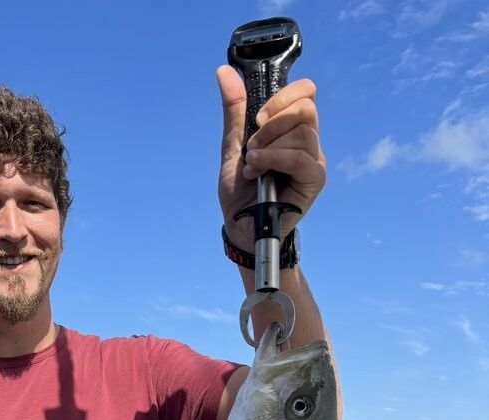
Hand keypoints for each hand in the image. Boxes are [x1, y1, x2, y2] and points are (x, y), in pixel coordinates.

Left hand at [216, 64, 325, 252]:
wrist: (239, 227)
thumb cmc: (240, 192)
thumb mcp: (233, 146)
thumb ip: (234, 111)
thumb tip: (224, 72)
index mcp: (291, 129)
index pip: (305, 92)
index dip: (282, 96)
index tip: (258, 117)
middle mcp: (307, 141)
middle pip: (305, 107)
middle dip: (271, 124)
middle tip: (252, 147)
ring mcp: (313, 160)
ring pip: (302, 131)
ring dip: (269, 146)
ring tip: (253, 166)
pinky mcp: (314, 179)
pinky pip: (301, 157)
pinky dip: (275, 159)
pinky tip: (258, 170)